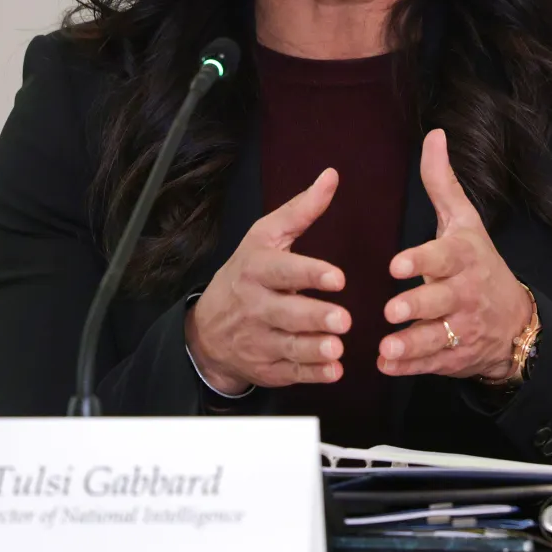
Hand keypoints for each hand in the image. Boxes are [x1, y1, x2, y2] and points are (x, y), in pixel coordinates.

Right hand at [185, 169, 350, 392]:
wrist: (208, 328)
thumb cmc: (247, 274)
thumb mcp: (266, 236)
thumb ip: (301, 210)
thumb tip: (331, 176)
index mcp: (257, 268)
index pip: (283, 270)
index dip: (309, 274)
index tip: (337, 277)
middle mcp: (255, 305)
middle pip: (286, 312)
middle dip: (314, 317)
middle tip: (343, 319)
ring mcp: (259, 339)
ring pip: (288, 345)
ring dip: (315, 349)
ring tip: (338, 347)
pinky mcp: (267, 366)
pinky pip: (291, 372)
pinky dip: (312, 374)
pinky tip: (333, 371)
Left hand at [378, 129, 532, 379]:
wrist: (515, 322)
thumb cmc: (479, 262)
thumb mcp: (465, 222)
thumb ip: (443, 183)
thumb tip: (435, 135)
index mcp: (464, 258)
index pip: (444, 257)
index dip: (421, 261)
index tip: (397, 264)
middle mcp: (465, 293)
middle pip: (440, 301)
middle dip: (416, 306)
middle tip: (391, 310)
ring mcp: (462, 328)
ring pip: (436, 337)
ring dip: (411, 344)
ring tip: (386, 348)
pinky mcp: (455, 355)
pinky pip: (432, 364)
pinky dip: (410, 367)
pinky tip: (387, 366)